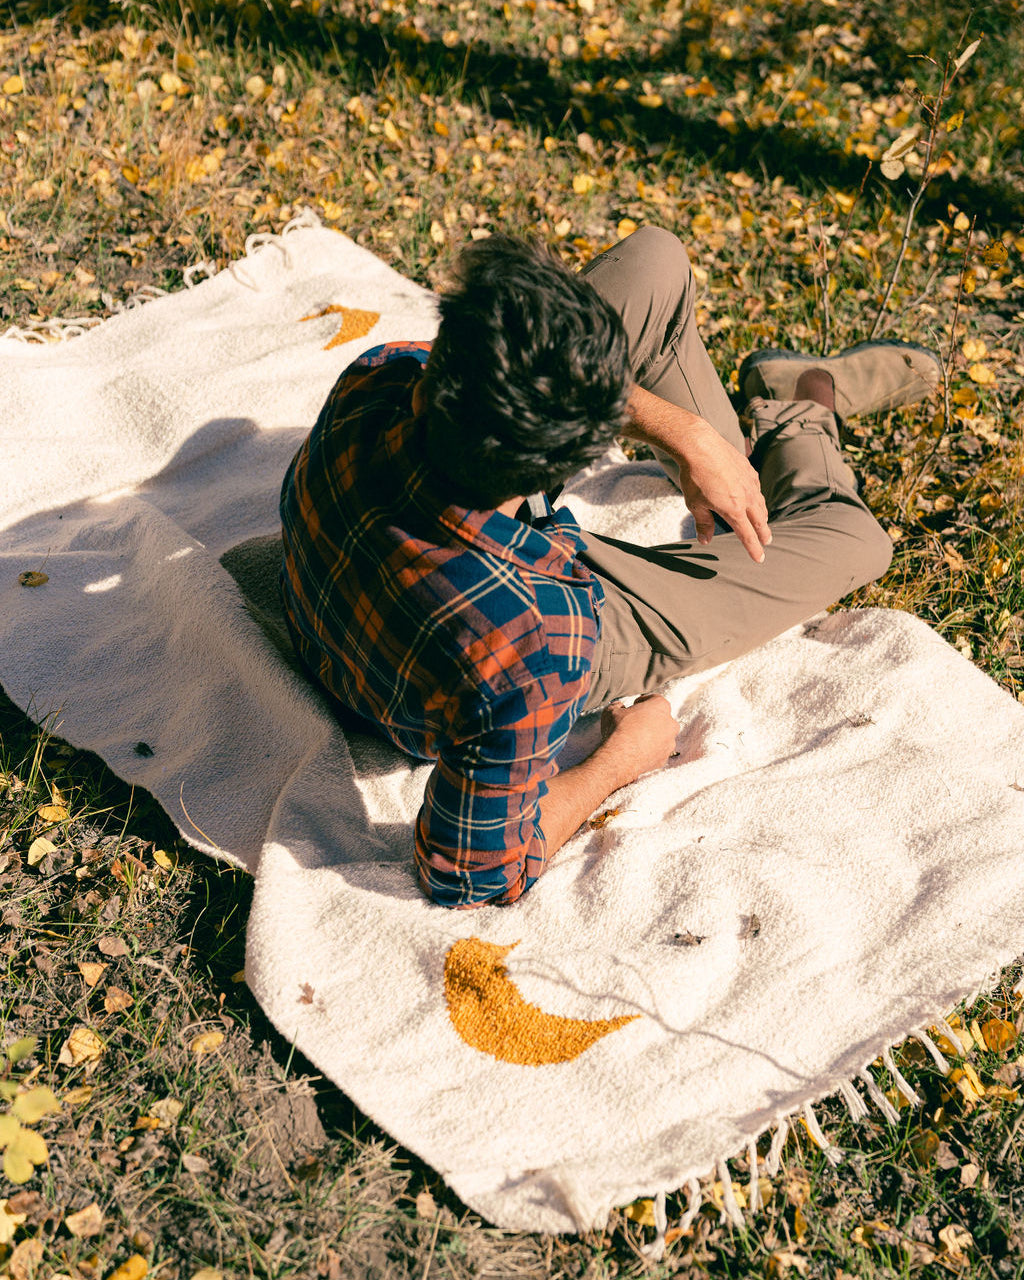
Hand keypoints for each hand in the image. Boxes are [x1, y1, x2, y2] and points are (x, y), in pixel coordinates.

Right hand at [600, 694, 678, 781]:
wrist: (620, 758)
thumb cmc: (618, 730)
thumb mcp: (611, 711)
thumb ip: (617, 706)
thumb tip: (618, 706)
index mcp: (660, 706)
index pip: (654, 699)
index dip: (643, 702)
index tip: (635, 706)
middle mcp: (670, 723)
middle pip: (661, 718)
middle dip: (650, 720)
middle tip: (635, 724)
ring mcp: (669, 742)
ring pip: (662, 736)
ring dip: (652, 736)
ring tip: (635, 740)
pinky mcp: (664, 758)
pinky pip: (658, 751)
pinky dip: (650, 751)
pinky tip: (637, 752)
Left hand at [622, 385, 770, 563]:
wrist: (699, 445)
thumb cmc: (694, 477)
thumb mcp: (695, 504)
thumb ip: (703, 524)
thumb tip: (705, 540)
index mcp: (734, 510)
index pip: (747, 535)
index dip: (754, 549)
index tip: (759, 559)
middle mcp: (746, 497)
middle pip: (760, 521)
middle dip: (764, 534)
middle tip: (767, 542)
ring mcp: (749, 481)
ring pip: (760, 503)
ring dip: (762, 516)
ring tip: (762, 523)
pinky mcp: (748, 469)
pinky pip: (756, 487)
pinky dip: (756, 497)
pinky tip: (754, 497)